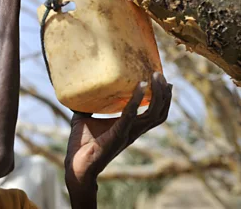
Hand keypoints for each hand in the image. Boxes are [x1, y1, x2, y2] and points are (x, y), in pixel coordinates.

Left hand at [64, 72, 171, 189]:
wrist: (77, 165)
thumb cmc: (81, 144)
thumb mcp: (84, 118)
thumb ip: (86, 105)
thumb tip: (78, 89)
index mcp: (130, 127)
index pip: (153, 112)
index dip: (161, 98)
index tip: (162, 80)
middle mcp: (133, 130)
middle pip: (159, 112)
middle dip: (164, 94)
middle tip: (161, 75)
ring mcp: (128, 133)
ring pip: (153, 114)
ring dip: (157, 95)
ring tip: (155, 77)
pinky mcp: (118, 134)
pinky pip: (131, 115)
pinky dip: (137, 100)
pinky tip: (140, 86)